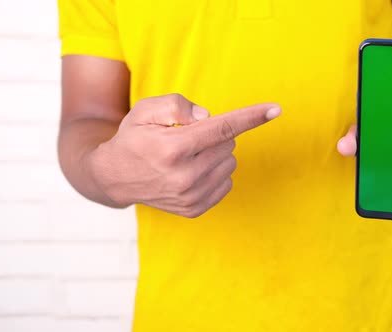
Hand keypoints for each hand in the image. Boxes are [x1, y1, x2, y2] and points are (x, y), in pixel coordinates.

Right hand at [88, 93, 280, 217]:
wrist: (115, 177)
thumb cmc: (134, 137)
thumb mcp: (146, 109)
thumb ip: (179, 104)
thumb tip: (210, 119)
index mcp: (174, 148)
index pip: (222, 128)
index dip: (251, 117)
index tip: (276, 109)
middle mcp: (185, 176)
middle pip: (228, 143)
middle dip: (213, 135)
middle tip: (186, 138)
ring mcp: (191, 196)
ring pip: (230, 162)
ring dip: (215, 154)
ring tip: (187, 155)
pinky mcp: (195, 209)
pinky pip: (227, 181)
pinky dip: (215, 171)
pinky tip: (191, 171)